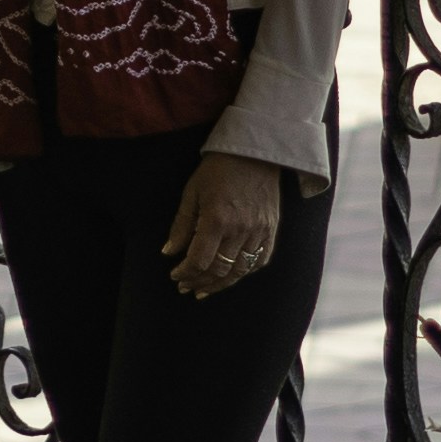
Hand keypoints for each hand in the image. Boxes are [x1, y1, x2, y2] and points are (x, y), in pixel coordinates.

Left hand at [160, 151, 288, 300]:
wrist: (255, 152)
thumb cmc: (218, 169)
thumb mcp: (192, 192)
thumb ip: (182, 225)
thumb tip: (169, 252)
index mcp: (217, 219)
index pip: (199, 261)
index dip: (185, 273)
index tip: (175, 276)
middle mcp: (240, 229)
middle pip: (219, 270)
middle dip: (200, 282)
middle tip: (187, 287)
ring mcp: (259, 231)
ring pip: (240, 270)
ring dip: (220, 283)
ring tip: (205, 289)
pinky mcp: (272, 230)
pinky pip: (260, 260)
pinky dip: (245, 272)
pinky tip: (232, 275)